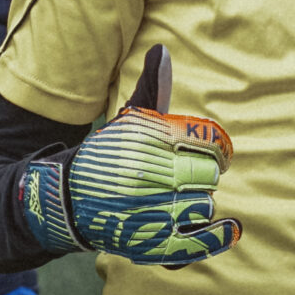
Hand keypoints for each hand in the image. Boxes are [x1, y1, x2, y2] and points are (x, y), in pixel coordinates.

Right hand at [19, 45, 239, 267]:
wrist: (64, 201)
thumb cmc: (108, 156)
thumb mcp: (126, 121)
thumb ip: (152, 89)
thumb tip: (162, 52)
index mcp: (147, 142)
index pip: (212, 144)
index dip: (217, 151)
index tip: (212, 156)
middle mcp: (148, 176)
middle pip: (209, 176)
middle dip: (202, 177)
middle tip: (185, 180)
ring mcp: (149, 212)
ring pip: (204, 205)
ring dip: (199, 203)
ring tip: (177, 200)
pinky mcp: (150, 243)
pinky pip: (198, 242)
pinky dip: (218, 237)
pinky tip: (230, 228)